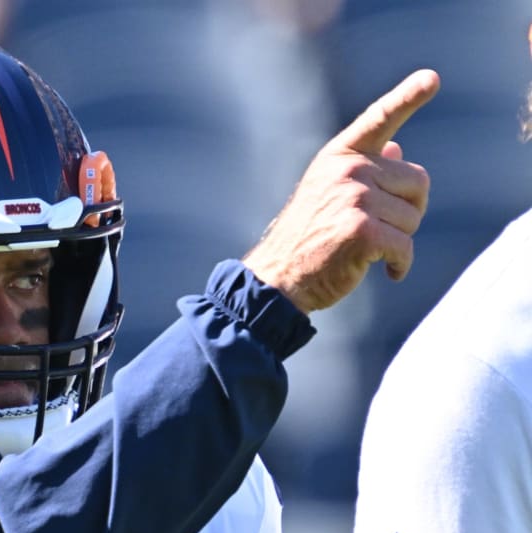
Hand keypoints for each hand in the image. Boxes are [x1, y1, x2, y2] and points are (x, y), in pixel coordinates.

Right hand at [242, 69, 439, 313]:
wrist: (278, 277)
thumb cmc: (307, 236)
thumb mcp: (329, 193)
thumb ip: (365, 170)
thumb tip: (398, 149)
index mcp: (339, 156)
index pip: (379, 119)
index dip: (408, 96)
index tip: (432, 78)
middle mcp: (347, 170)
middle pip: (417, 182)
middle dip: (407, 211)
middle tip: (379, 230)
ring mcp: (353, 198)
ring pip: (413, 217)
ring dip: (399, 241)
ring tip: (366, 249)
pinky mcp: (361, 230)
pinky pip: (406, 245)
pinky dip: (401, 264)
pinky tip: (386, 271)